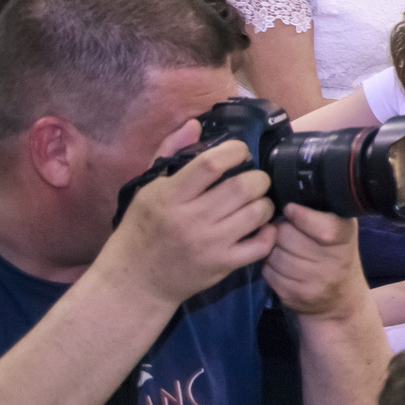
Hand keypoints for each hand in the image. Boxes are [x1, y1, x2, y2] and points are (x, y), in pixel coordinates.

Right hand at [105, 132, 276, 310]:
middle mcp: (191, 219)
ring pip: (258, 213)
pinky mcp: (223, 265)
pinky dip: (269, 233)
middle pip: (244, 187)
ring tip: (256, 202)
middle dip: (258, 178)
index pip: (212, 164)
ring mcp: (210, 244)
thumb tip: (195, 124)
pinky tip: (260, 227)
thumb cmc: (141, 229)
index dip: (236, 151)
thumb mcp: (147, 189)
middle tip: (254, 180)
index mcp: (170, 196)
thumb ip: (170, 153)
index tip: (241, 152)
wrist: (135, 280)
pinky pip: (262, 244)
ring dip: (265, 203)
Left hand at [262, 202, 363, 319]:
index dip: (300, 216)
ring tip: (283, 248)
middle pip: (287, 237)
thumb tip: (289, 193)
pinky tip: (281, 266)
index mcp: (346, 238)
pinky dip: (269, 267)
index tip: (290, 210)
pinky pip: (269, 273)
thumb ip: (321, 212)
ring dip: (272, 250)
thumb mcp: (340, 227)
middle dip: (280, 231)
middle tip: (286, 231)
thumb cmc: (336, 253)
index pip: (323, 227)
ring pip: (274, 255)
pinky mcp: (296, 297)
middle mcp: (335, 262)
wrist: (341, 298)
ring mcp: (316, 283)